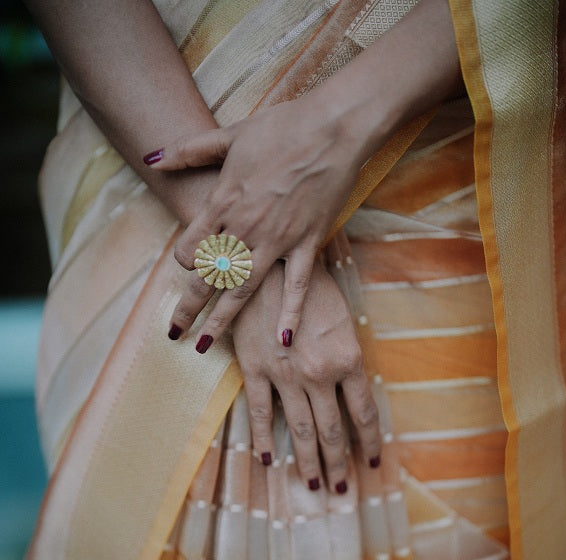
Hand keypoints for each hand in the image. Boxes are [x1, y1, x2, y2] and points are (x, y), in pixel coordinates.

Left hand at [148, 96, 365, 350]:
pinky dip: (290, 315)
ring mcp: (277, 240)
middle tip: (174, 333)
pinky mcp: (307, 244)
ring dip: (221, 321)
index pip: (190, 247)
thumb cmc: (282, 126)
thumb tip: (152, 158)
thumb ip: (190, 150)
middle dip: (188, 307)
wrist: (332, 127)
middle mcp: (245, 227)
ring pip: (241, 290)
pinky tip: (283, 342)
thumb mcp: (230, 134)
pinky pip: (296, 287)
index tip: (185, 267)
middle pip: (207, 278)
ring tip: (204, 347)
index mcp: (224, 201)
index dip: (182, 261)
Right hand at [232, 260, 380, 492]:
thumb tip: (354, 394)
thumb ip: (348, 360)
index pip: (364, 413)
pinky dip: (264, 439)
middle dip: (339, 463)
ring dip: (308, 461)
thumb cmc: (313, 286)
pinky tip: (269, 460)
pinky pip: (262, 412)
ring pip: (301, 428)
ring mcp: (286, 375)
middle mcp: (320, 373)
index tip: (372, 462)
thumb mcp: (344, 320)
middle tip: (343, 489)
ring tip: (315, 485)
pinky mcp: (256, 369)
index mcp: (348, 359)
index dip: (369, 441)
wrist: (269, 263)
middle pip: (332, 430)